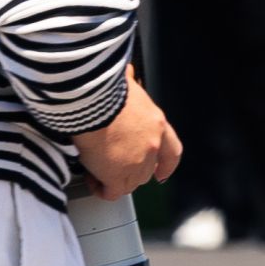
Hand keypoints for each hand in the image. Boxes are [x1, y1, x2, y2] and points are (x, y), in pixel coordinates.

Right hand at [74, 69, 181, 199]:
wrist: (91, 99)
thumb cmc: (105, 88)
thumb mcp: (126, 85)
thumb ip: (130, 85)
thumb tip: (126, 73)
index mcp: (157, 124)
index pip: (172, 152)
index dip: (166, 166)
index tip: (161, 174)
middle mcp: (152, 146)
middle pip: (146, 171)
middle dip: (132, 173)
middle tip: (113, 168)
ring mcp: (136, 163)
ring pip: (129, 184)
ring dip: (114, 181)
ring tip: (97, 172)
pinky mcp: (116, 175)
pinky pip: (112, 192)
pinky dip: (101, 190)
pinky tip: (92, 181)